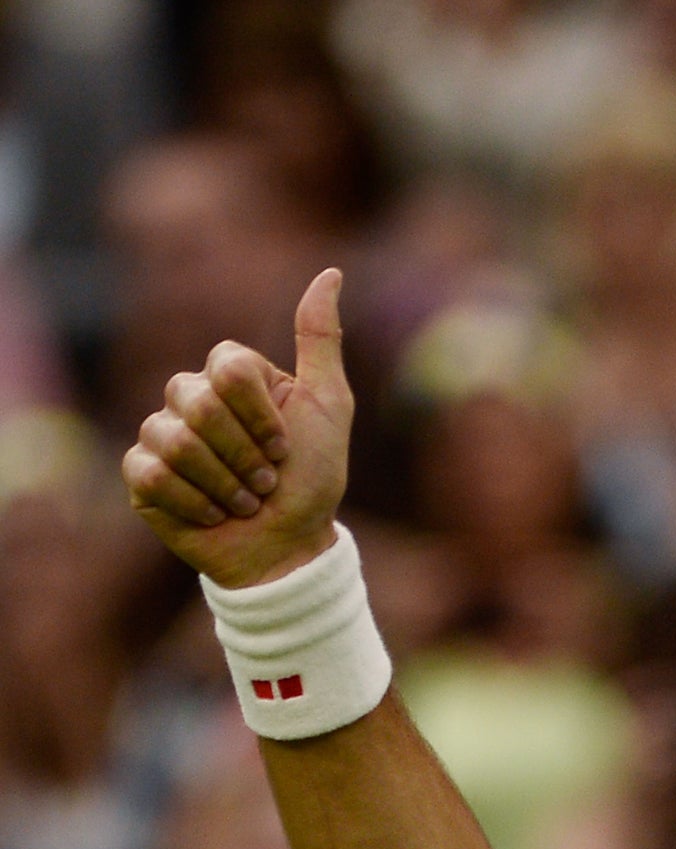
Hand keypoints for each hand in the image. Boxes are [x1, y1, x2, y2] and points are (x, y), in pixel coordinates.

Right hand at [124, 269, 354, 588]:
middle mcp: (190, 396)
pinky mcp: (141, 476)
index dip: (261, 415)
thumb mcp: (330, 406)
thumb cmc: (314, 477)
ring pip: (174, 440)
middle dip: (245, 454)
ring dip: (225, 484)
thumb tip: (330, 272)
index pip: (227, 366)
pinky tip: (213, 514)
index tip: (285, 447)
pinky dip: (195, 503)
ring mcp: (160, 433)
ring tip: (245, 501)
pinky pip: (151, 473)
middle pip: (198, 402)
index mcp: (232, 374)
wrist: (289, 545)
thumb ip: (321, 341)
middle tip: (266, 480)